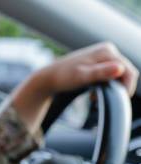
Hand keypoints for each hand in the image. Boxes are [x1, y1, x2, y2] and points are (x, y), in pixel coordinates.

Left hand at [12, 42, 138, 132]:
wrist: (48, 77)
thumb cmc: (62, 77)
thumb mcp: (82, 76)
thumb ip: (101, 73)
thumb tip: (120, 68)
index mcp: (106, 51)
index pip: (128, 70)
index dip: (127, 87)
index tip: (119, 100)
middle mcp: (107, 50)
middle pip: (125, 72)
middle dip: (117, 88)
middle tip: (99, 100)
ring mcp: (103, 56)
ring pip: (118, 76)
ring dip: (111, 89)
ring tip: (93, 98)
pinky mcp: (99, 64)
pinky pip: (110, 76)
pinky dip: (105, 87)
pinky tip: (92, 94)